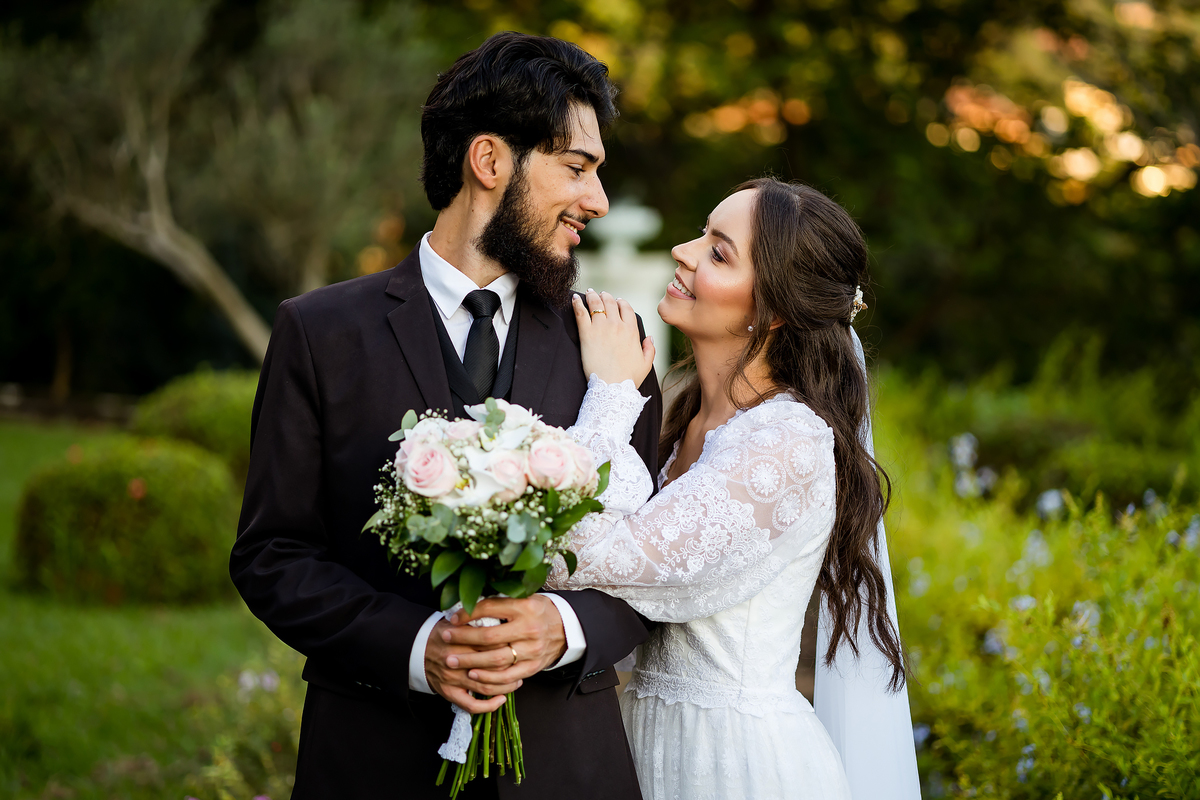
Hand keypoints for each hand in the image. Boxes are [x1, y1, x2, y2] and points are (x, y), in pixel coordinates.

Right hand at [424, 618, 521, 712]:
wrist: (416, 648)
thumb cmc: (444, 633)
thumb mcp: (459, 622)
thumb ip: (478, 622)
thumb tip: (505, 620)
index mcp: (460, 640)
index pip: (491, 645)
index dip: (508, 646)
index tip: (518, 645)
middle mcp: (456, 660)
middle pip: (491, 666)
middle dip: (510, 666)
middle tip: (521, 664)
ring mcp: (452, 679)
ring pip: (485, 687)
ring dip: (505, 686)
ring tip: (516, 681)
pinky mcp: (449, 693)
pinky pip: (471, 705)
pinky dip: (489, 706)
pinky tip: (501, 699)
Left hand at [441, 595, 567, 689]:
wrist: (565, 629)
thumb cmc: (537, 611)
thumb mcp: (524, 597)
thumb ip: (500, 600)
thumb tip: (468, 601)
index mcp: (525, 606)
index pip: (490, 608)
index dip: (468, 613)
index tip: (452, 618)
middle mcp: (530, 628)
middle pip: (490, 636)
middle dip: (463, 639)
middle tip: (445, 639)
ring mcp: (532, 649)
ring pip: (497, 659)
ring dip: (471, 661)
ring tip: (452, 660)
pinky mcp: (533, 666)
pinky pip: (508, 677)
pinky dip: (488, 677)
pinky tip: (473, 675)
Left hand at [572, 289, 655, 386]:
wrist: (612, 387)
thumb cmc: (628, 378)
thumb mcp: (646, 364)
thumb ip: (649, 349)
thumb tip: (650, 338)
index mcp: (632, 331)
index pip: (626, 308)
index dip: (621, 302)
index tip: (617, 301)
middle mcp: (617, 325)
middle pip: (610, 303)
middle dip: (605, 296)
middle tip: (600, 294)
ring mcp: (601, 328)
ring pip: (596, 304)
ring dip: (592, 296)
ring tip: (589, 292)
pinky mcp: (587, 334)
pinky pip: (581, 313)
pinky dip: (577, 303)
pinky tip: (574, 299)